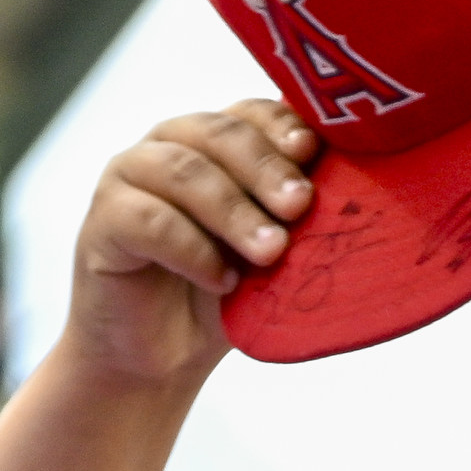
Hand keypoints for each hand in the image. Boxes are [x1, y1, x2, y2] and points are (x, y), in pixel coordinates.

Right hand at [64, 102, 320, 390]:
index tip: (314, 151)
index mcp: (218, 146)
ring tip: (271, 253)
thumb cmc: (228, 297)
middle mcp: (170, 148)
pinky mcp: (103, 224)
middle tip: (300, 205)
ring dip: (233, 211)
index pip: (250, 113)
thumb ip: (303, 222)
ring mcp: (129, 180)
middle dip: (265, 167)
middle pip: (218, 133)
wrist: (160, 357)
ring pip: (182, 171)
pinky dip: (190, 249)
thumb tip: (367, 203)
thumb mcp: (277, 256)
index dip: (281, 125)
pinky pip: (145, 220)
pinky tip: (221, 280)